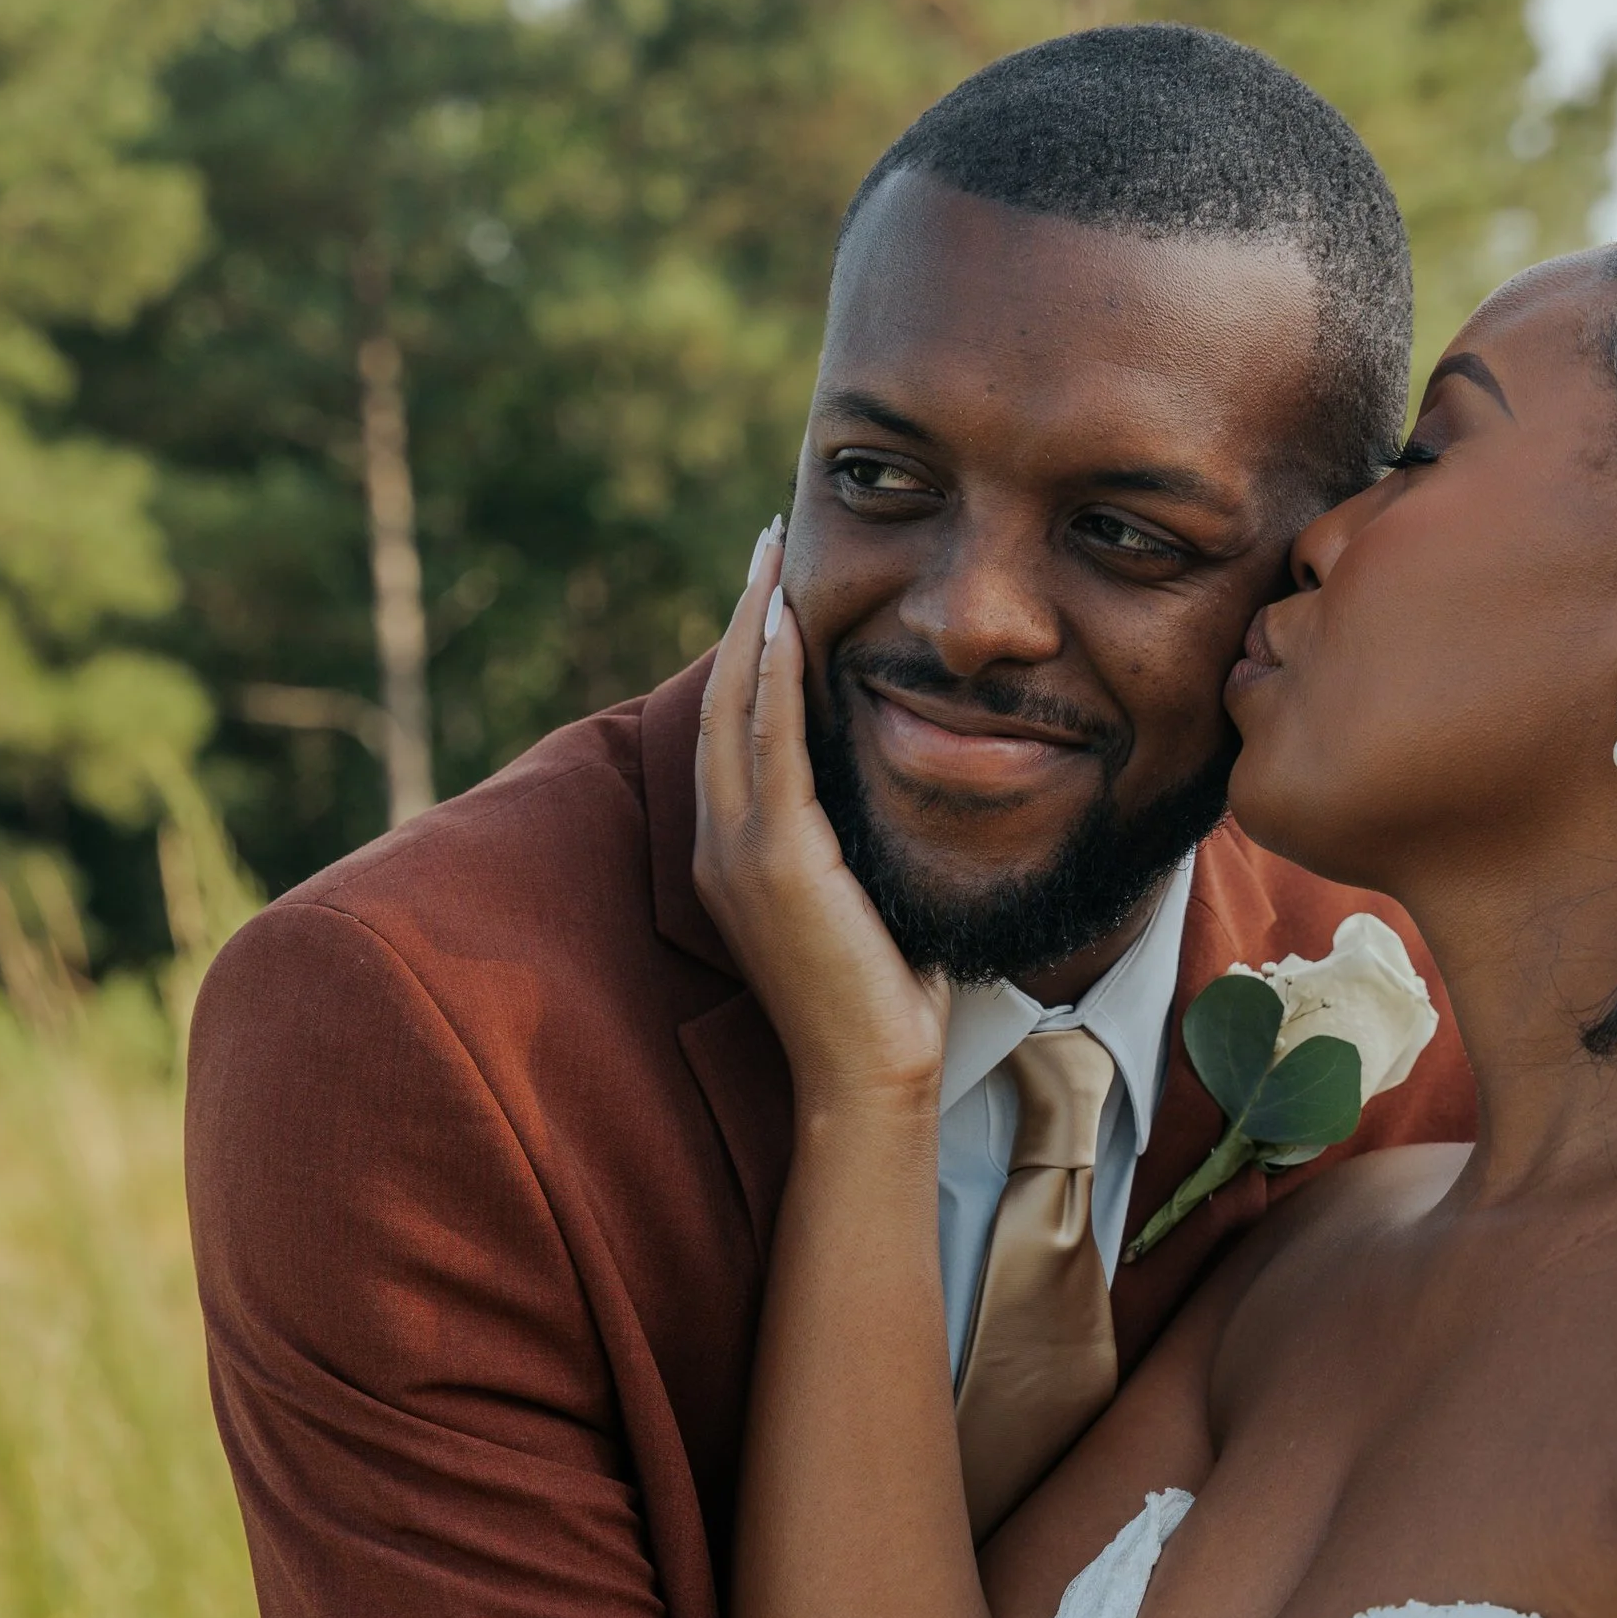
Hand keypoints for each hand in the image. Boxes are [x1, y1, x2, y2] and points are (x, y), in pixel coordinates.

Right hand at [693, 519, 948, 1107]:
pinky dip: (775, 677)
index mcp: (733, 854)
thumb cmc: (884, 995)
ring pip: (735, 711)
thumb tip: (898, 774)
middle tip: (766, 544)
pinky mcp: (774, 860)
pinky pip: (769, 745)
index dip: (748, 654)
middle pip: (720, 703)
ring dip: (754, 626)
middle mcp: (718, 845)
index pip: (734, 731)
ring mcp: (737, 852)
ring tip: (772, 557)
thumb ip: (857, 834)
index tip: (773, 589)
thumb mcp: (863, 893)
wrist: (872, 1073)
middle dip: (743, 618)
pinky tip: (788, 622)